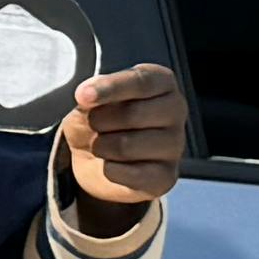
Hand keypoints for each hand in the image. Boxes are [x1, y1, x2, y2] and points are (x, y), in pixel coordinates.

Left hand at [56, 63, 189, 227]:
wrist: (96, 162)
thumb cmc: (98, 121)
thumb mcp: (87, 103)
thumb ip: (90, 96)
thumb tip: (86, 97)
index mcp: (161, 82)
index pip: (141, 81)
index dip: (110, 88)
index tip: (82, 95)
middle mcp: (175, 109)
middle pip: (131, 115)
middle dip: (99, 122)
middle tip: (92, 125)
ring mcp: (175, 145)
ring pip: (126, 146)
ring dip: (101, 147)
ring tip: (101, 145)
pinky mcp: (167, 176)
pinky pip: (130, 174)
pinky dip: (109, 170)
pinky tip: (111, 165)